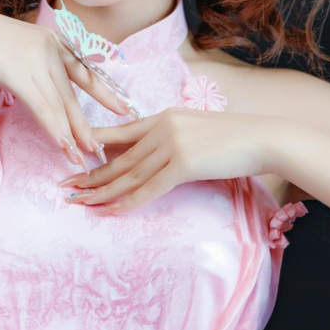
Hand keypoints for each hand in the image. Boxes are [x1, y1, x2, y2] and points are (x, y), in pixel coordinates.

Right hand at [0, 0, 129, 167]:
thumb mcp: (12, 49)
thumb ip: (27, 66)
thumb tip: (32, 87)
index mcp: (51, 40)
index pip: (83, 70)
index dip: (104, 91)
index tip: (124, 107)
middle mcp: (49, 47)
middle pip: (73, 93)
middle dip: (87, 123)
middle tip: (101, 146)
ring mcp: (36, 58)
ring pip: (60, 103)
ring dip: (72, 133)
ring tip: (83, 154)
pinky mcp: (19, 72)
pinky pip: (42, 106)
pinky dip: (53, 128)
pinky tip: (62, 144)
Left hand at [58, 107, 274, 213]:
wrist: (262, 138)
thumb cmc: (233, 138)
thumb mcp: (194, 130)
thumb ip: (169, 138)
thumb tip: (150, 156)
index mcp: (163, 116)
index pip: (120, 133)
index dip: (94, 147)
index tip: (74, 159)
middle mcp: (162, 127)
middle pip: (119, 158)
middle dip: (91, 175)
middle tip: (66, 187)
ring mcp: (172, 145)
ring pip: (129, 174)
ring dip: (102, 192)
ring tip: (80, 203)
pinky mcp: (184, 164)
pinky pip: (149, 189)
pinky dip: (128, 203)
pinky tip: (111, 212)